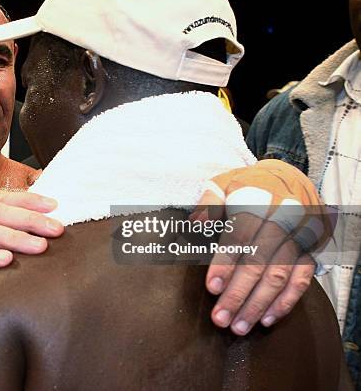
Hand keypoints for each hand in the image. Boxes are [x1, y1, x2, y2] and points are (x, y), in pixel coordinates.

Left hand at [190, 159, 332, 335]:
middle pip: (258, 262)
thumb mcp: (224, 183)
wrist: (288, 179)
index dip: (225, 263)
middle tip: (220, 317)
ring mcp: (298, 237)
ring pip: (279, 275)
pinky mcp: (310, 250)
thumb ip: (209, 201)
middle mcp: (280, 221)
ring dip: (259, 304)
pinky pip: (302, 280)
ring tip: (239, 326)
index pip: (239, 237)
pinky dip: (286, 301)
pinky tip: (267, 318)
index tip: (211, 287)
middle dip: (239, 293)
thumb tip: (196, 222)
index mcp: (256, 202)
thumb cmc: (247, 186)